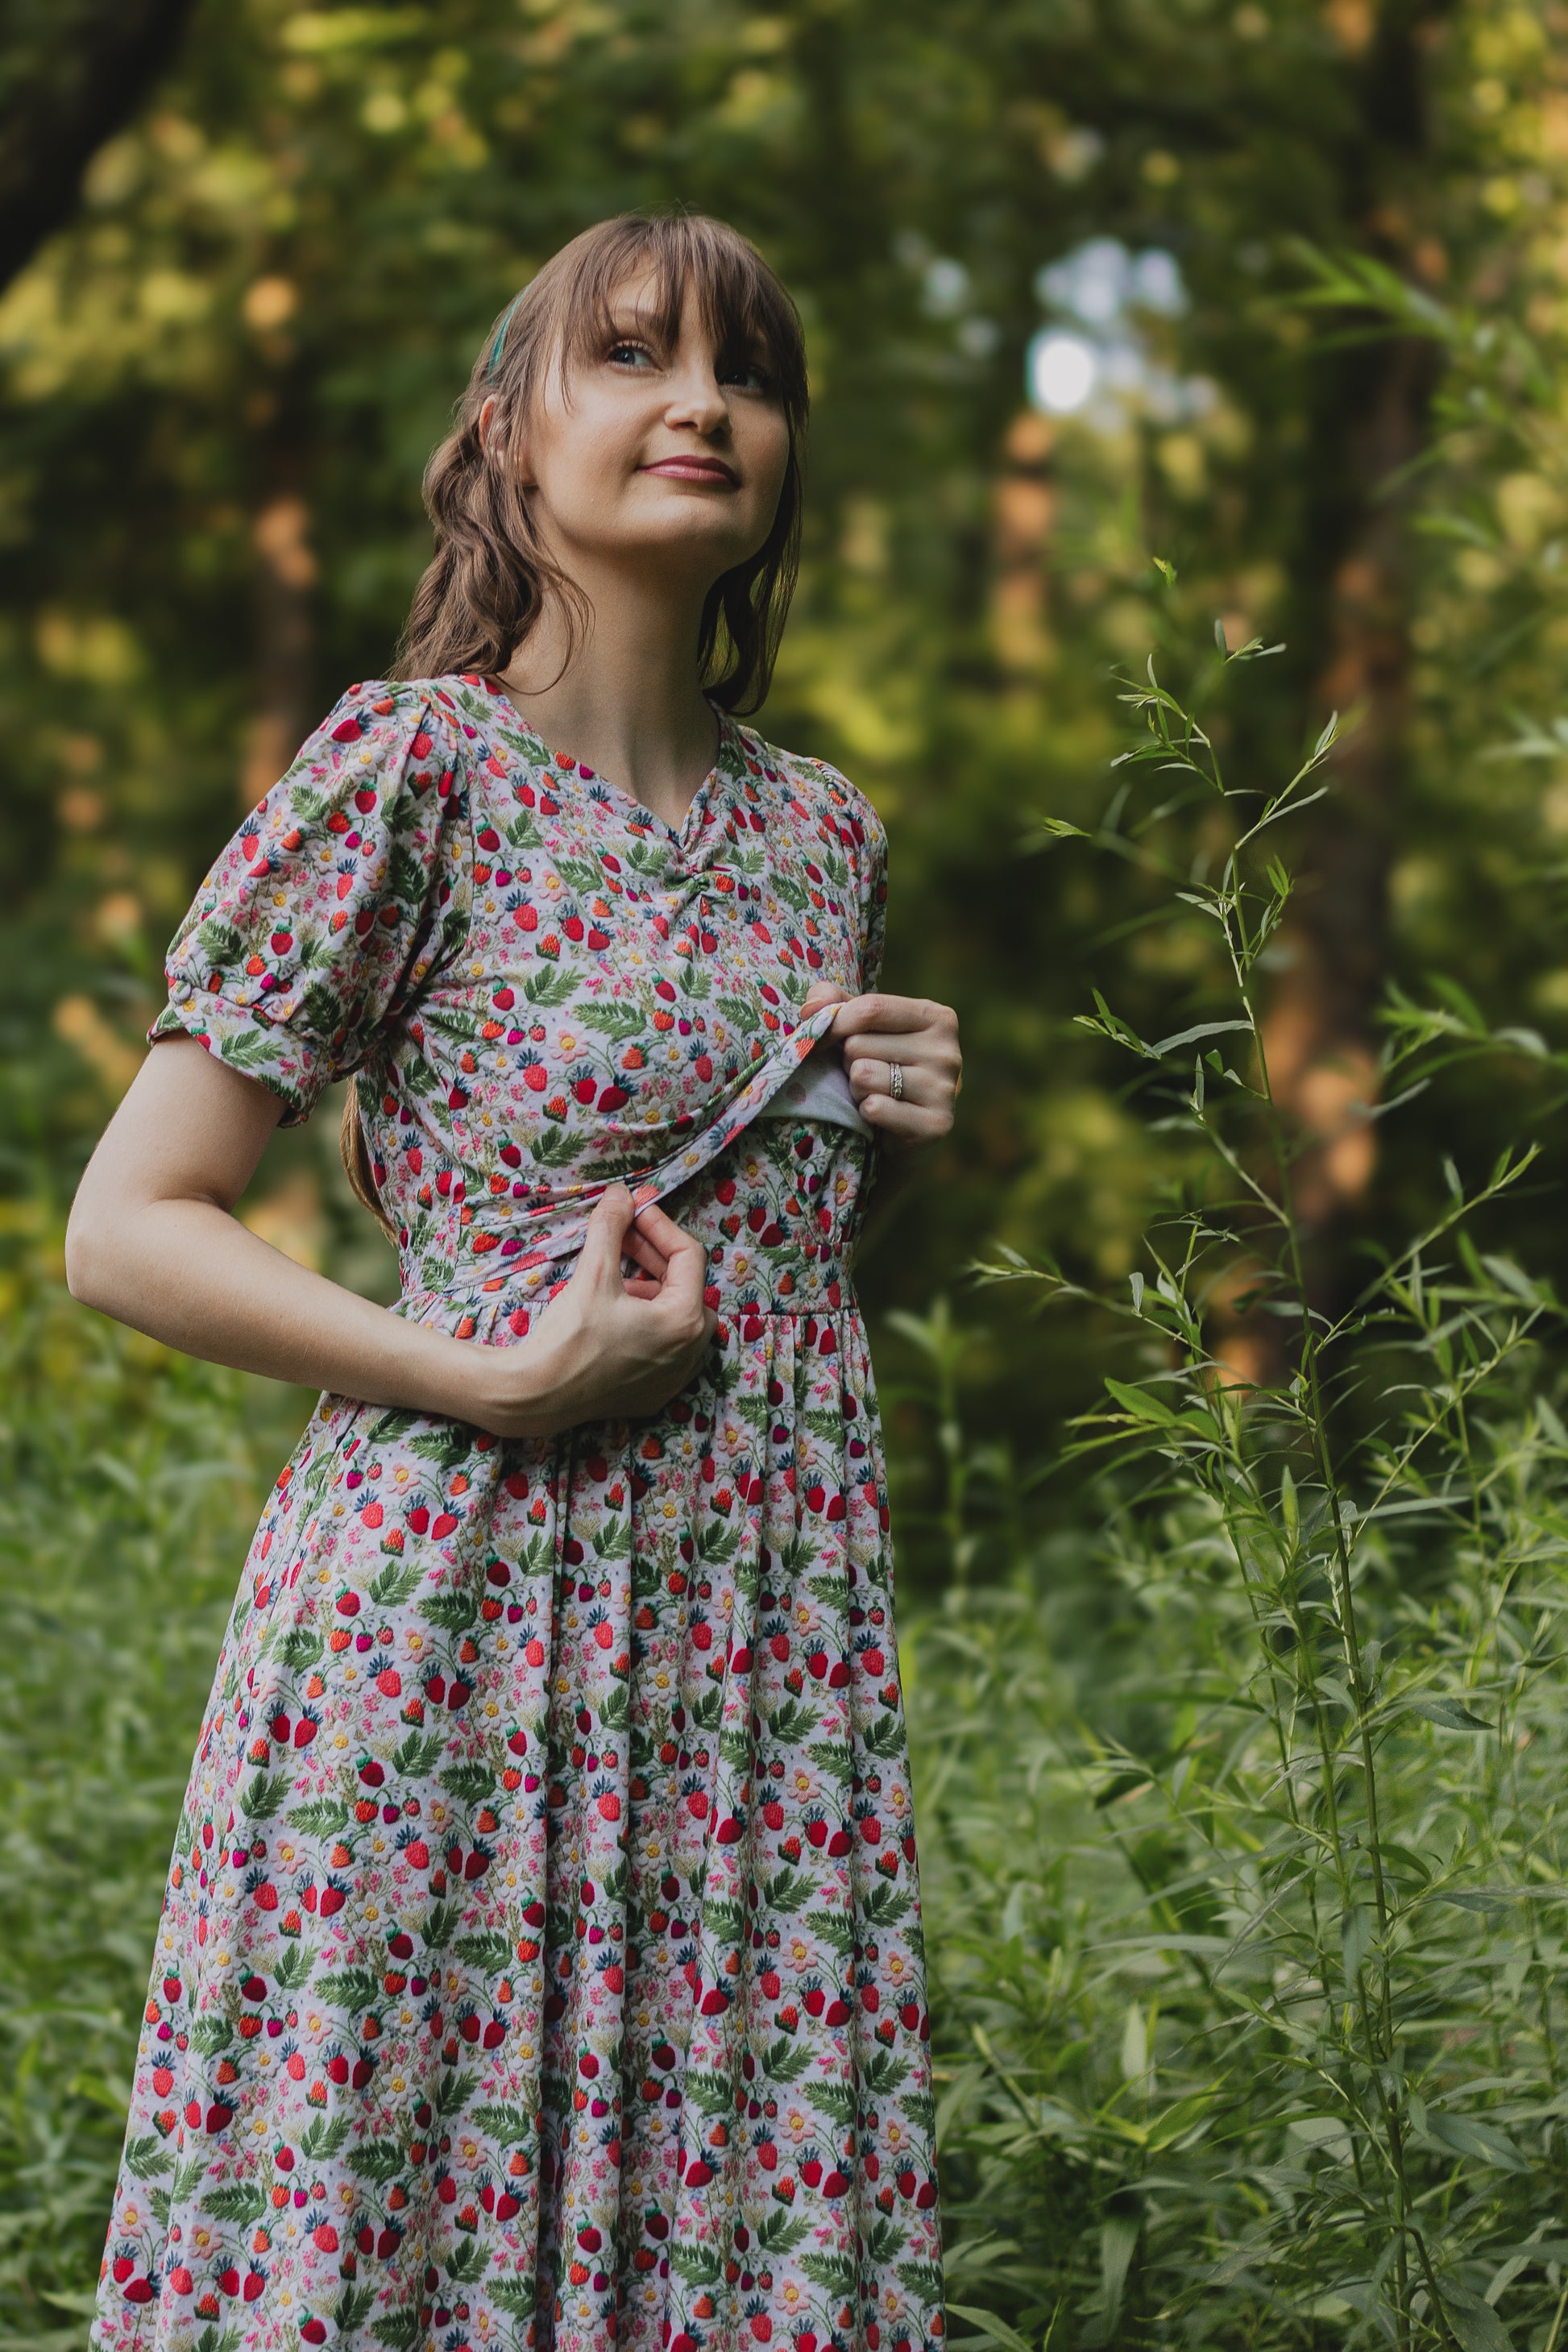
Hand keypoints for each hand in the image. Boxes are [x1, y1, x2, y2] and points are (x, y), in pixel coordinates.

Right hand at [469, 1183, 717, 1438]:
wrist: (536, 1397)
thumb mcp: (593, 1273)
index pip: (688, 1255)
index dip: (659, 1226)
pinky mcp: (654, 1395)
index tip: (632, 1211)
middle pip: (686, 1287)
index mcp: (685, 1321)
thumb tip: (620, 1194)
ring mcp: (675, 1378)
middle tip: (622, 1240)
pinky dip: (648, 1325)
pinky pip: (665, 1349)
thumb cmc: (569, 1337)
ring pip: (677, 1318)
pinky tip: (616, 1315)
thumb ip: (611, 1226)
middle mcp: (691, 1353)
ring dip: (651, 1291)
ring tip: (615, 1279)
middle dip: (655, 1258)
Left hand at [801, 980, 961, 1148]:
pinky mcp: (935, 1124)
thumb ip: (837, 1004)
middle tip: (865, 1073)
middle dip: (848, 1061)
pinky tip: (880, 1115)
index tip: (818, 1039)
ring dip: (855, 1088)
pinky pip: (874, 1107)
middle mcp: (947, 1051)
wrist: (905, 1128)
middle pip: (860, 1044)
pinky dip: (865, 1112)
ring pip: (863, 1076)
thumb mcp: (864, 1027)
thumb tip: (813, 1006)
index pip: (870, 1009)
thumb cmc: (881, 1067)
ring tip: (872, 1092)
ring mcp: (944, 1089)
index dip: (834, 1024)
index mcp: (937, 1018)